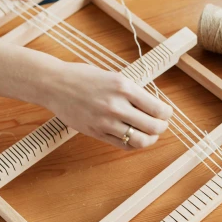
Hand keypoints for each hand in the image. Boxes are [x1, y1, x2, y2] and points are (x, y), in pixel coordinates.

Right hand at [38, 62, 172, 149]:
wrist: (54, 84)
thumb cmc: (84, 77)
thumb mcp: (113, 77)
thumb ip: (132, 92)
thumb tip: (154, 106)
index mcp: (123, 87)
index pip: (157, 108)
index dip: (166, 113)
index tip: (166, 113)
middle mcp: (116, 106)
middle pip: (152, 126)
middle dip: (162, 127)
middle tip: (161, 125)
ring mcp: (106, 122)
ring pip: (140, 140)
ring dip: (150, 139)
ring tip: (150, 134)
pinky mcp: (97, 133)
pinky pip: (123, 145)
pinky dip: (134, 144)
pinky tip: (135, 138)